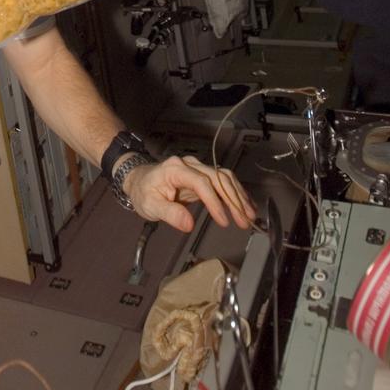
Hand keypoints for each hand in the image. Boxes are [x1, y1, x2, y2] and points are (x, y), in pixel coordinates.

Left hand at [122, 155, 255, 232]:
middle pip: (218, 178)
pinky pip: (223, 182)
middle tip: (244, 221)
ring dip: (239, 196)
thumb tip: (189, 224)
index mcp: (176, 169)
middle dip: (234, 199)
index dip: (214, 201)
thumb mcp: (150, 205)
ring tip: (250, 216)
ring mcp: (198, 169)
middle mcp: (190, 165)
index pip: (201, 182)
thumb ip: (169, 213)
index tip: (224, 221)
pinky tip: (246, 206)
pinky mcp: (203, 177)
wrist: (140, 180)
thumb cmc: (144, 192)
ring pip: (224, 178)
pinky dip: (236, 194)